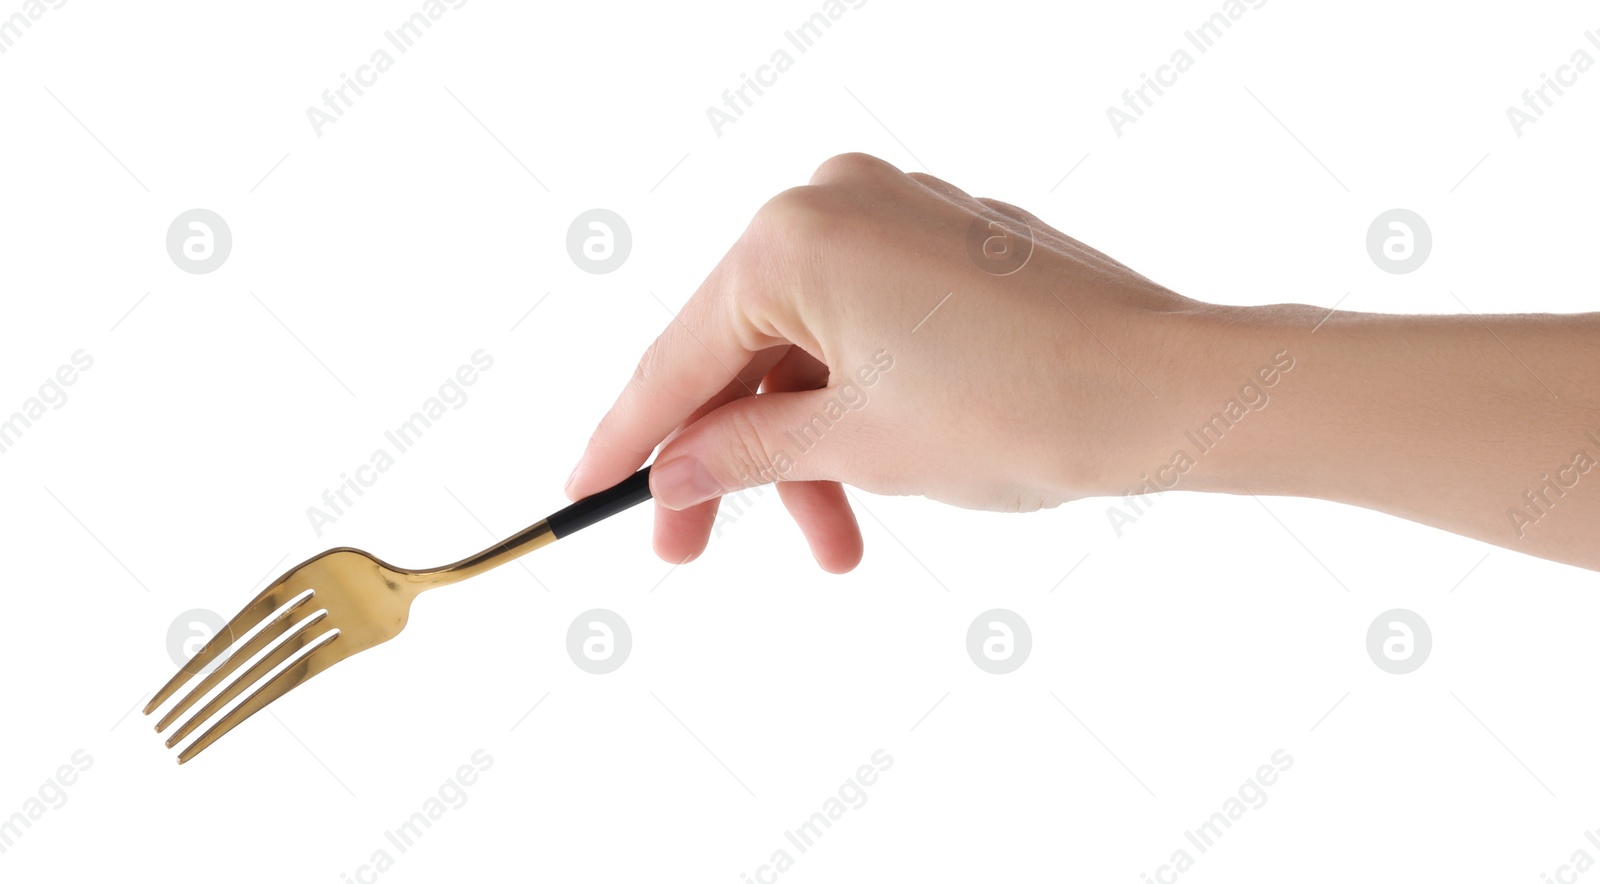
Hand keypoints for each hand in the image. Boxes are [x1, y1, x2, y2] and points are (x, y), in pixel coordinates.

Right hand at [563, 152, 1216, 570]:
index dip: (627, 435)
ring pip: (805, 349)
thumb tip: (670, 468)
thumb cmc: (1023, 407)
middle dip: (724, 459)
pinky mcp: (943, 243)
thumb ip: (741, 450)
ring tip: (836, 544)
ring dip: (804, 449)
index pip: (680, 356)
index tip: (581, 490)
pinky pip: (860, 327)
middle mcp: (835, 201)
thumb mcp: (855, 444)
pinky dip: (850, 403)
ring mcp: (895, 215)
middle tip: (688, 547)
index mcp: (795, 235)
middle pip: (739, 350)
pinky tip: (869, 475)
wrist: (1172, 392)